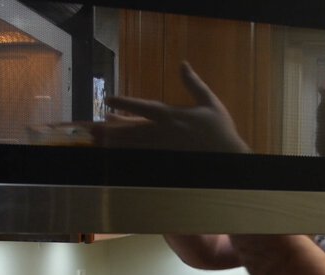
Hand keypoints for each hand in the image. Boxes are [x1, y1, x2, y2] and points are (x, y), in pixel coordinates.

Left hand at [92, 62, 249, 152]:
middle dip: (112, 128)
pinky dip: (131, 156)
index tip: (108, 100)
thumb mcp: (209, 102)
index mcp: (173, 115)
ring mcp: (164, 149)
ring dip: (117, 143)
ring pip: (135, 145)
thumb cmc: (221, 129)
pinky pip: (144, 158)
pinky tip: (119, 156)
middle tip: (95, 127)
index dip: (124, 103)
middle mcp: (164, 132)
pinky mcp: (167, 161)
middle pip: (132, 129)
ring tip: (100, 141)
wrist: (230, 156)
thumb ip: (193, 83)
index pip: (143, 107)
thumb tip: (183, 64)